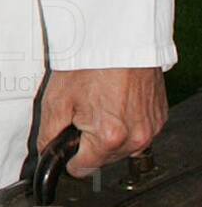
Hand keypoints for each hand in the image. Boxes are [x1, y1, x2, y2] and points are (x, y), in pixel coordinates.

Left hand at [38, 67, 166, 175]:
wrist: (118, 37)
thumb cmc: (90, 63)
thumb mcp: (57, 99)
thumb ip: (49, 134)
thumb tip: (47, 151)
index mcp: (108, 137)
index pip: (82, 169)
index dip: (69, 157)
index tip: (67, 143)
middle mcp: (135, 138)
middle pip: (104, 159)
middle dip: (91, 142)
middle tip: (85, 111)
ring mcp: (151, 128)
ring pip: (123, 148)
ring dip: (111, 135)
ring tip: (102, 104)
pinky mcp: (160, 116)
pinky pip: (140, 131)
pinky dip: (128, 122)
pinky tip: (118, 101)